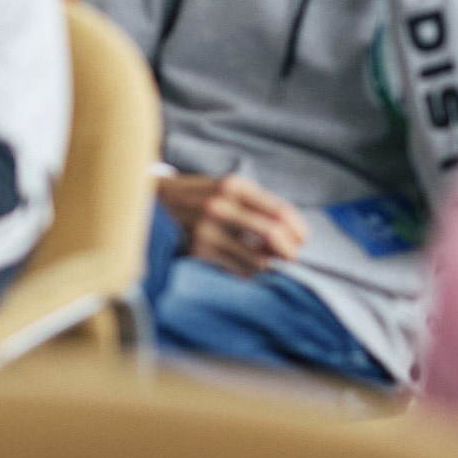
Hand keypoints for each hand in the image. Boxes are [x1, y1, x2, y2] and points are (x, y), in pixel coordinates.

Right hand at [157, 173, 308, 276]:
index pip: (280, 211)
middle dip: (290, 250)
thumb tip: (290, 233)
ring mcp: (208, 231)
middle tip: (291, 255)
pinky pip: (238, 270)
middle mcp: (221, 207)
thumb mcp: (225, 188)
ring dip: (268, 263)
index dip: (298, 229)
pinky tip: (243, 262)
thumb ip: (254, 205)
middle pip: (273, 235)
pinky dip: (249, 271)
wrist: (155, 202)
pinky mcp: (198, 251)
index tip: (302, 238)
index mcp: (233, 186)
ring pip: (258, 260)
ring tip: (265, 258)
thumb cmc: (198, 195)